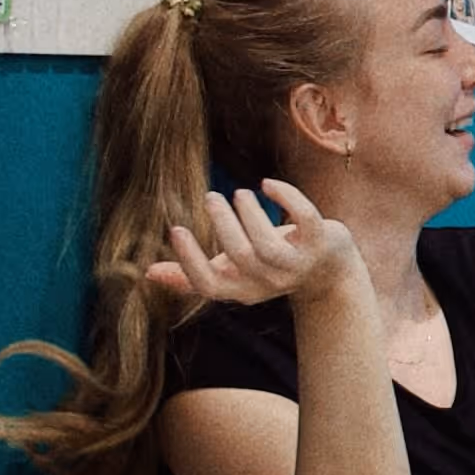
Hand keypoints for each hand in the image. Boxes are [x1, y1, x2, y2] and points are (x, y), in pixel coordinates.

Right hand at [141, 174, 369, 321]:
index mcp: (240, 290)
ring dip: (249, 212)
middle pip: (240, 257)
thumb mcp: (231, 273)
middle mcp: (268, 282)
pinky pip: (304, 219)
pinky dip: (286, 197)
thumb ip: (192, 275)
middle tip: (211, 197)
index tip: (177, 228)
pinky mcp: (319, 242)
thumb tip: (147, 274)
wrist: (327, 268)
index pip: (210, 285)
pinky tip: (268, 184)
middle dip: (223, 223)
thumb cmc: (268, 265)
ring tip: (240, 192)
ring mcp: (296, 265)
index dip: (190, 261)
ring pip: (268, 245)